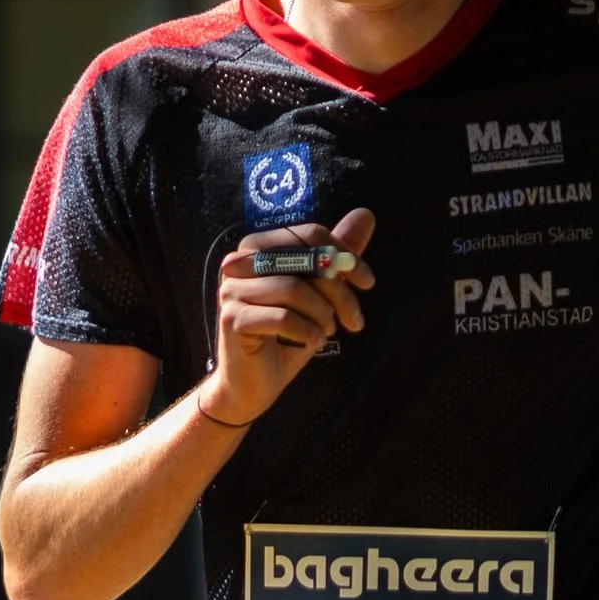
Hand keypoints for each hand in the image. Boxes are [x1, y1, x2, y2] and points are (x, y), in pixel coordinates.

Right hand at [198, 207, 376, 429]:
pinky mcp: (232, 319)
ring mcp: (231, 290)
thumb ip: (336, 257)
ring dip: (323, 315)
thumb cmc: (285, 336)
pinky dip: (308, 332)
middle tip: (355, 319)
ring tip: (326, 332)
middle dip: (338, 290)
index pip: (310, 234)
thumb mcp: (318, 295)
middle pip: (304, 260)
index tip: (368, 282)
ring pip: (295, 289)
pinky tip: (311, 342)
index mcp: (257, 247)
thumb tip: (366, 214)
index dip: (345, 255)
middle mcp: (238, 262)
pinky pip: (283, 318)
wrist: (252, 385)